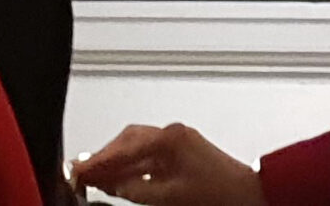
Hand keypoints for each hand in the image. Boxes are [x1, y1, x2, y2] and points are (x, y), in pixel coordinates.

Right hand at [74, 125, 264, 205]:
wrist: (252, 195)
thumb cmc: (220, 193)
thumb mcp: (168, 196)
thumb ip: (134, 188)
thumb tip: (109, 183)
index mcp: (169, 138)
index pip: (122, 147)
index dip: (97, 161)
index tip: (77, 171)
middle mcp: (173, 134)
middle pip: (127, 140)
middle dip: (103, 156)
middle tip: (81, 173)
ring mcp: (179, 142)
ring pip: (136, 146)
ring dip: (116, 160)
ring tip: (96, 176)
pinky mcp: (183, 152)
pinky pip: (148, 154)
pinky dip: (132, 165)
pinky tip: (122, 178)